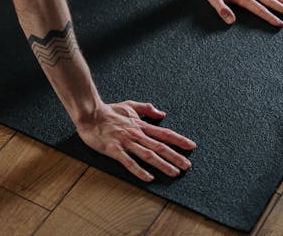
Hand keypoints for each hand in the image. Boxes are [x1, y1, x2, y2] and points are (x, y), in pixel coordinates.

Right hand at [76, 101, 195, 181]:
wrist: (90, 113)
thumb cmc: (109, 110)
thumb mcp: (130, 105)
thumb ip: (146, 109)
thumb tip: (162, 113)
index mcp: (141, 125)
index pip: (164, 133)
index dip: (179, 140)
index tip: (191, 146)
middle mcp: (136, 134)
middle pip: (160, 146)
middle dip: (175, 156)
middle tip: (188, 166)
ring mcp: (126, 142)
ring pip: (148, 155)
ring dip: (163, 164)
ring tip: (174, 173)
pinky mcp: (115, 150)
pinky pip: (129, 162)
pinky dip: (140, 170)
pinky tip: (149, 178)